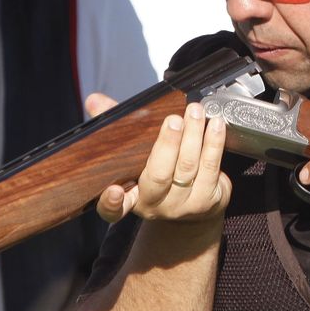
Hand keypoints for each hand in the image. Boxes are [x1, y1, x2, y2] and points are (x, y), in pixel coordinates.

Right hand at [86, 95, 230, 226]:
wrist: (193, 204)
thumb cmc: (159, 172)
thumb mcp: (134, 154)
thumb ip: (115, 128)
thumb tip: (94, 101)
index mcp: (130, 197)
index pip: (113, 209)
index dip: (111, 203)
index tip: (113, 191)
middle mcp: (154, 205)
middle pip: (159, 177)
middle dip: (167, 145)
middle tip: (173, 120)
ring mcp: (182, 205)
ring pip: (188, 168)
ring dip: (194, 136)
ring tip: (195, 112)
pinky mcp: (207, 201)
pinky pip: (210, 168)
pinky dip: (213, 143)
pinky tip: (214, 125)